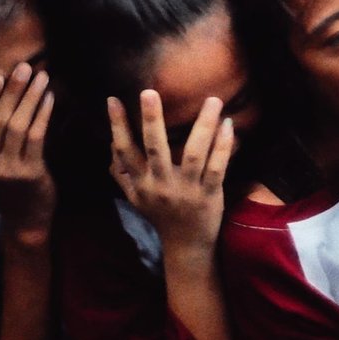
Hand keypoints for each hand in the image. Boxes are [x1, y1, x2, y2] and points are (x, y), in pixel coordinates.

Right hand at [0, 63, 54, 236]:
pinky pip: (36, 136)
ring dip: (31, 98)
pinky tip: (50, 98)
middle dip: (12, 91)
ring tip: (42, 77)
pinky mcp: (29, 173)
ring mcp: (6, 170)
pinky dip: (43, 114)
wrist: (24, 218)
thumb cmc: (2, 184)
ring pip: (17, 125)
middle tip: (25, 67)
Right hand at [108, 91, 232, 260]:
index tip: (112, 99)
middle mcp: (161, 185)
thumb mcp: (135, 197)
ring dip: (203, 126)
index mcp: (142, 183)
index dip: (117, 126)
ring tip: (212, 100)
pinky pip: (218, 168)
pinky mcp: (210, 195)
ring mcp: (187, 190)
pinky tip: (228, 125)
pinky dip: (223, 146)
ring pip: (193, 154)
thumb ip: (121, 172)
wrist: (186, 246)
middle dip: (151, 120)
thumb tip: (110, 144)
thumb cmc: (160, 216)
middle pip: (155, 148)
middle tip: (149, 92)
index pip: (125, 151)